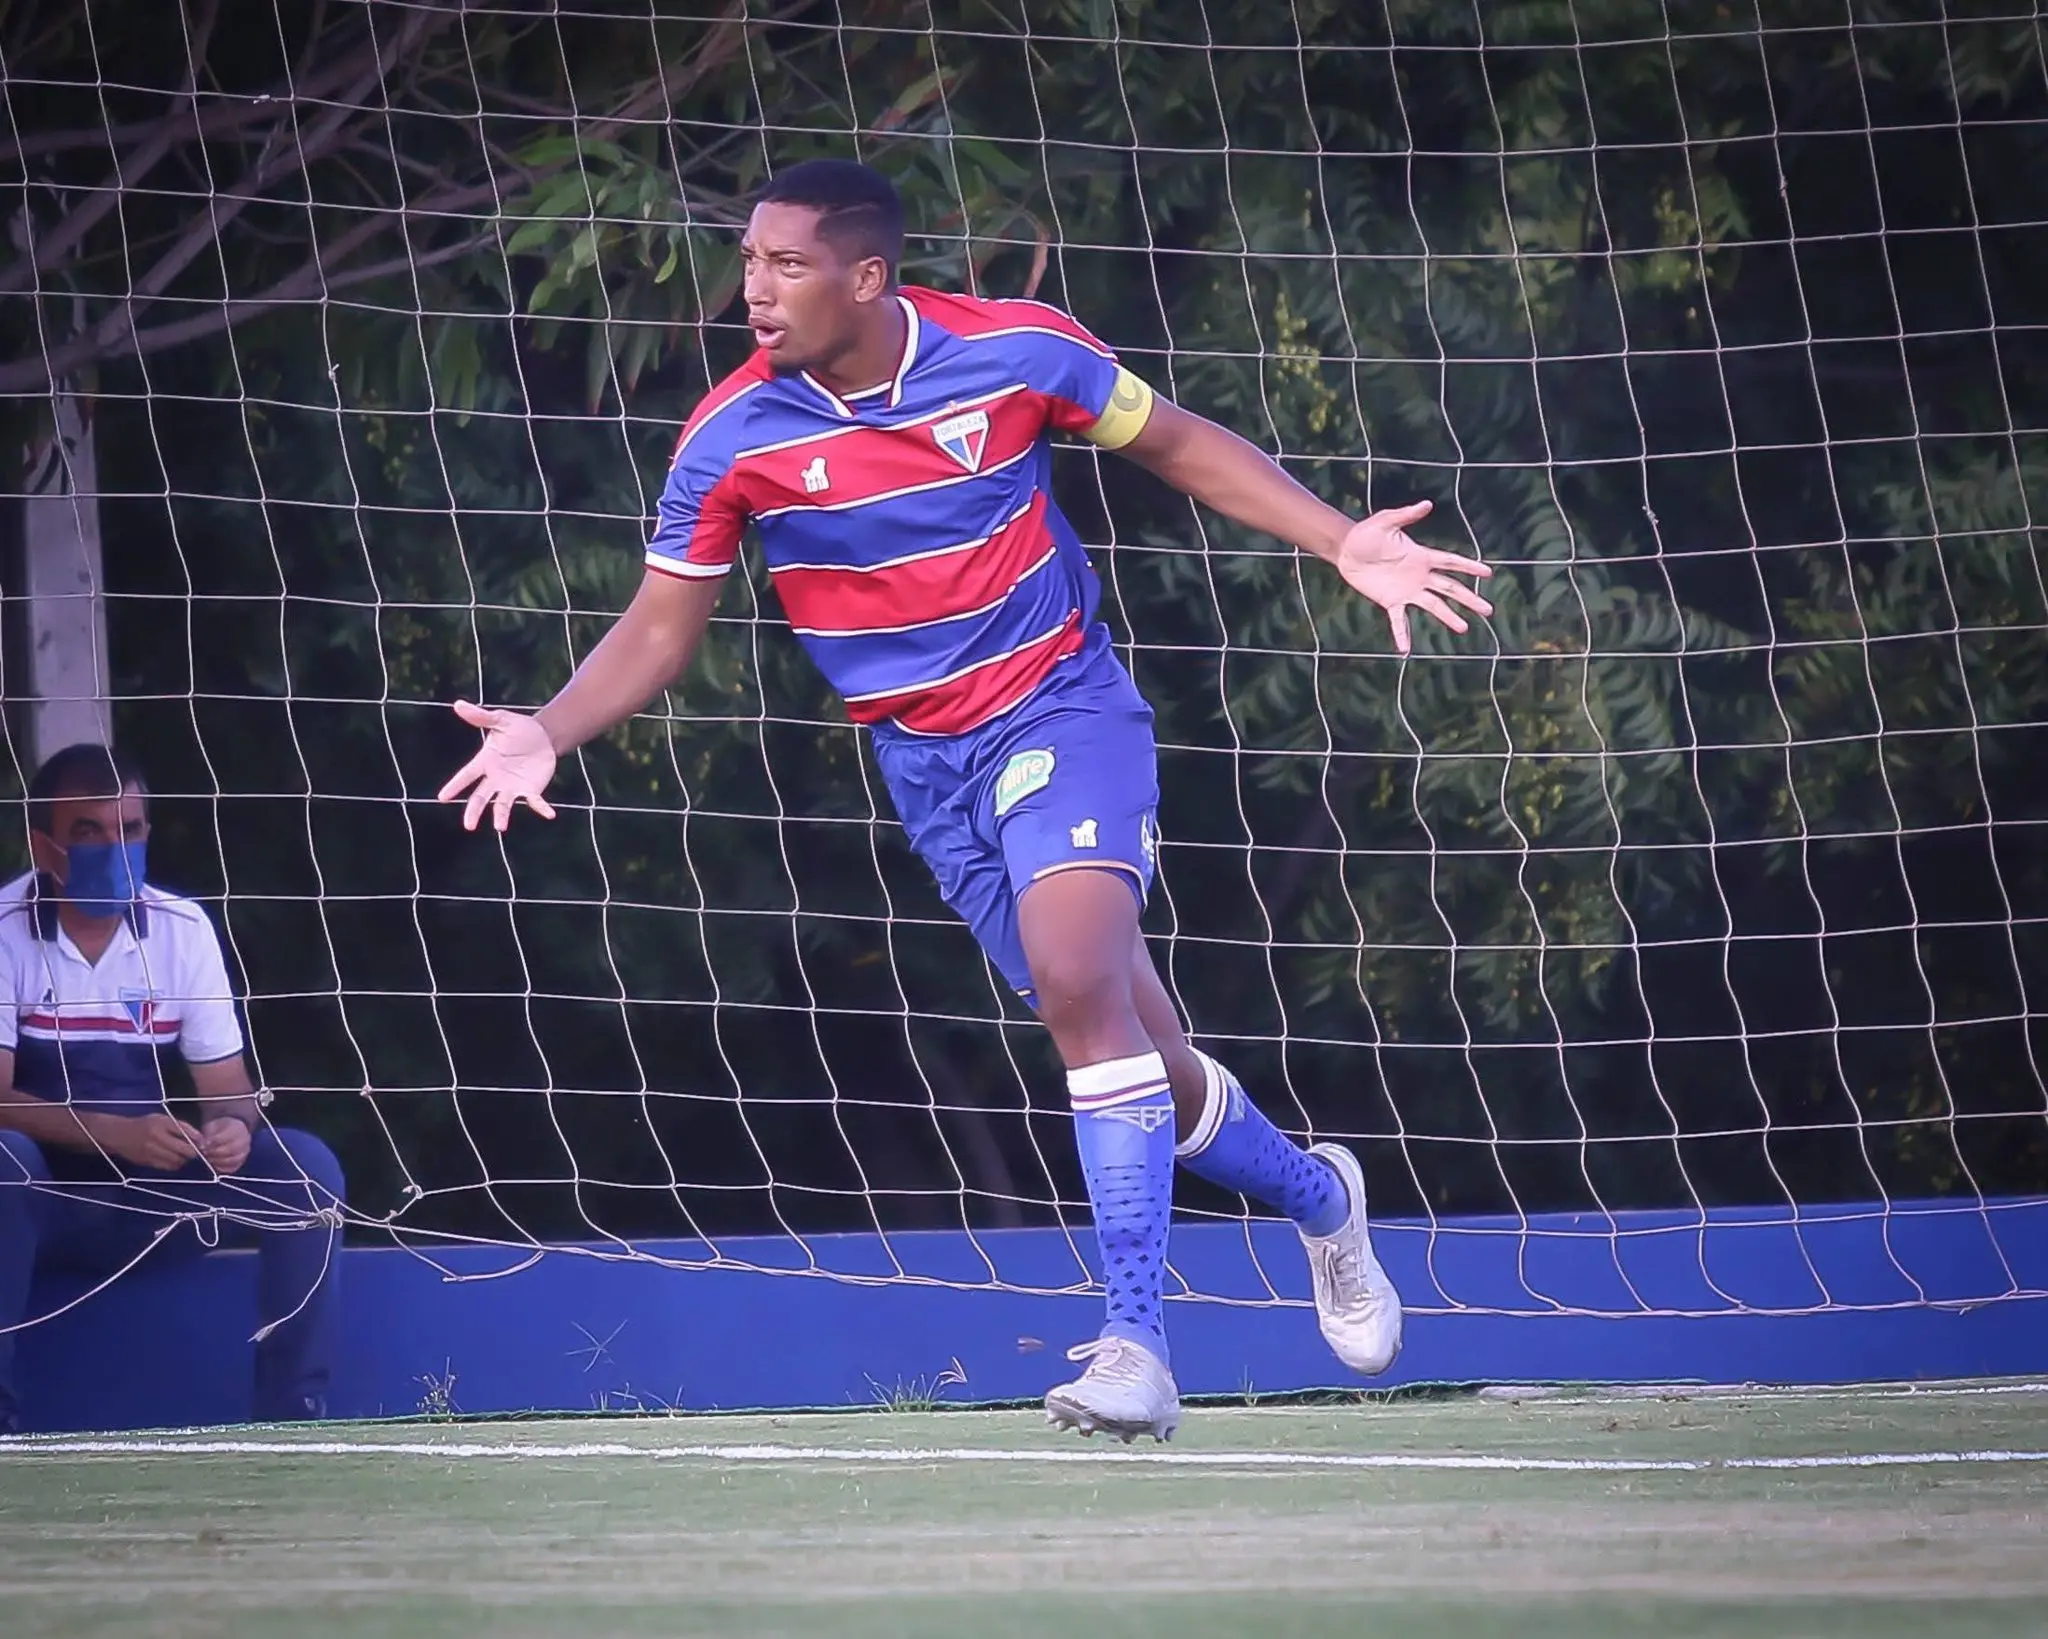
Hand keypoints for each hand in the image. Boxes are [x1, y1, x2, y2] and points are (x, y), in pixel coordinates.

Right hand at [108, 1112, 204, 1172]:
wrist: (119, 1134)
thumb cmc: (145, 1124)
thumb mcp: (162, 1119)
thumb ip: (181, 1127)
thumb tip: (200, 1138)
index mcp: (162, 1123)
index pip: (186, 1132)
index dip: (198, 1139)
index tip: (202, 1142)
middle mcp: (157, 1137)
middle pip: (185, 1150)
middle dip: (193, 1152)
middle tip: (195, 1150)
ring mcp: (152, 1151)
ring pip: (178, 1160)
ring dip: (184, 1159)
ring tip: (182, 1154)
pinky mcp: (148, 1162)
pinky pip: (168, 1166)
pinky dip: (174, 1164)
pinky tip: (173, 1159)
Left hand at [200, 1117, 252, 1175]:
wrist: (232, 1131)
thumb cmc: (219, 1129)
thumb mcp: (212, 1126)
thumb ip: (207, 1135)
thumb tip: (203, 1145)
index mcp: (238, 1128)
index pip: (227, 1136)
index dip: (214, 1141)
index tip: (203, 1144)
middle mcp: (245, 1140)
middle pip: (232, 1149)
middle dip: (215, 1152)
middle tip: (205, 1152)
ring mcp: (245, 1151)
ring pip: (234, 1160)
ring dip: (218, 1161)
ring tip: (209, 1158)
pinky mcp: (242, 1161)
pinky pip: (233, 1168)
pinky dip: (223, 1168)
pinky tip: (215, 1164)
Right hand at [436, 699, 558, 831]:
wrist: (543, 735)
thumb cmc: (518, 728)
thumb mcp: (501, 720)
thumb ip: (481, 717)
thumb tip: (458, 704)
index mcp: (485, 762)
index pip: (466, 775)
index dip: (455, 786)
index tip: (442, 797)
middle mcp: (495, 778)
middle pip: (480, 797)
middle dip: (474, 811)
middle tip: (468, 826)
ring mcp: (512, 786)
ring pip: (502, 805)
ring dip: (501, 816)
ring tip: (500, 827)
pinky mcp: (530, 790)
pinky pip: (535, 802)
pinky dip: (541, 808)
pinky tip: (550, 814)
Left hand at [1334, 500, 1494, 655]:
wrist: (1346, 551)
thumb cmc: (1366, 533)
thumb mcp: (1385, 521)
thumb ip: (1405, 515)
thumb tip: (1427, 504)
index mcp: (1422, 556)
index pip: (1451, 562)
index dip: (1469, 567)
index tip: (1488, 573)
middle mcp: (1420, 576)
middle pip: (1450, 588)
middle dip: (1469, 599)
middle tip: (1488, 611)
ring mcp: (1407, 591)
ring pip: (1433, 606)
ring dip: (1448, 617)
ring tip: (1464, 628)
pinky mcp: (1391, 602)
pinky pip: (1399, 621)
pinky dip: (1402, 635)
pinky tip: (1405, 650)